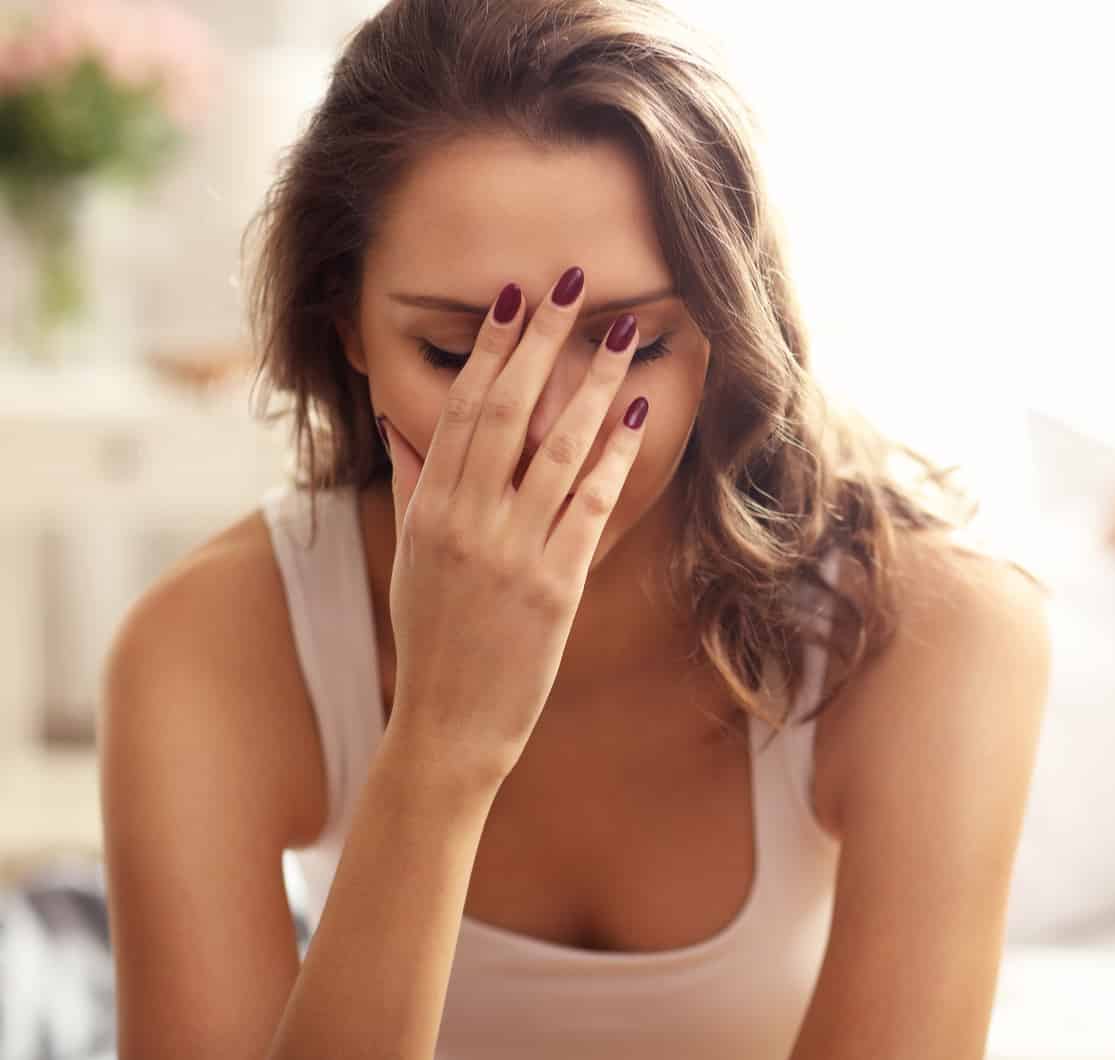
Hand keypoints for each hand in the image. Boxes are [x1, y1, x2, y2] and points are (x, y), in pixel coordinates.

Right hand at [378, 269, 647, 790]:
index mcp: (429, 508)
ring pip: (557, 446)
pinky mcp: (556, 585)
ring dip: (594, 382)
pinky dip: (614, 456)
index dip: (493, 347)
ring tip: (623, 333)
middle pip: (508, 409)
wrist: (450, 725)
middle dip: (543, 340)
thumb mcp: (412, 557)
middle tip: (573, 284)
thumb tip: (401, 421)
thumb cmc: (432, 638)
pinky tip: (637, 414)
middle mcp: (466, 520)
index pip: (462, 407)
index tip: (518, 297)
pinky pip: (589, 504)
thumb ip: (412, 483)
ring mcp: (511, 552)